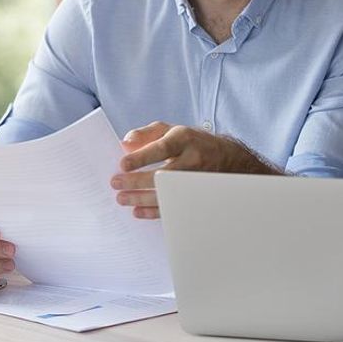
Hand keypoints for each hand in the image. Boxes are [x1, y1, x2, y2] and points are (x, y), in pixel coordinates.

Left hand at [110, 121, 278, 218]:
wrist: (226, 157)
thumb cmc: (191, 142)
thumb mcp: (171, 130)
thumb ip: (147, 134)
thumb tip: (125, 143)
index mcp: (185, 139)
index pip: (162, 148)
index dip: (142, 157)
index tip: (122, 164)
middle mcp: (193, 159)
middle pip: (164, 174)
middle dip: (137, 181)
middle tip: (116, 183)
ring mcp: (195, 180)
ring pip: (167, 194)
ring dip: (142, 198)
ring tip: (122, 198)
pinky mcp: (196, 195)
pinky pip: (174, 206)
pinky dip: (154, 211)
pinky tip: (138, 211)